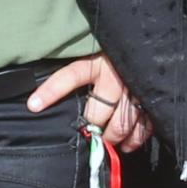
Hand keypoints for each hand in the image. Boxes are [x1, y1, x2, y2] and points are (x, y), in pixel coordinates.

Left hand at [27, 55, 148, 154]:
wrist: (151, 43)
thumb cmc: (119, 51)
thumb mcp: (97, 52)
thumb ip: (82, 69)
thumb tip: (50, 91)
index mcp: (98, 63)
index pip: (70, 76)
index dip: (52, 91)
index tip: (34, 105)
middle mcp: (116, 78)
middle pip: (98, 113)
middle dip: (93, 127)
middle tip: (90, 133)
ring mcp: (135, 91)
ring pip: (121, 125)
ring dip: (112, 138)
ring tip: (107, 142)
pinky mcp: (153, 100)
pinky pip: (143, 127)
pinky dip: (134, 140)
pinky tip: (128, 144)